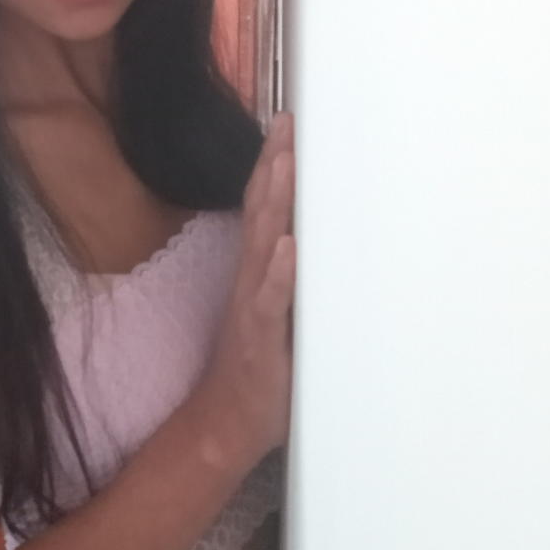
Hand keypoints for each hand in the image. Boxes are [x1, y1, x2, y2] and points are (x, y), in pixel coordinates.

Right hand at [196, 111, 295, 472]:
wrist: (226, 422)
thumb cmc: (262, 368)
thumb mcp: (282, 314)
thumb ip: (297, 279)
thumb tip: (323, 241)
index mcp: (258, 272)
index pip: (263, 209)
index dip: (273, 166)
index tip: (287, 127)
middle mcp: (251, 280)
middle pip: (261, 213)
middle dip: (275, 167)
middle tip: (288, 126)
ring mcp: (253, 307)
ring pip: (263, 246)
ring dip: (275, 204)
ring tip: (286, 165)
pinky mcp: (261, 338)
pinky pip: (269, 301)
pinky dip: (278, 273)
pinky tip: (288, 247)